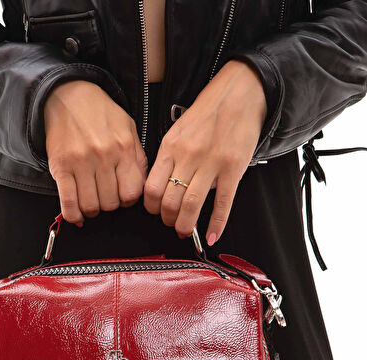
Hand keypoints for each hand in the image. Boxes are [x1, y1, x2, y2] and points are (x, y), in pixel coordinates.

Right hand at [44, 80, 147, 225]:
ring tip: (91, 199)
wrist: (69, 95)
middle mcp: (103, 156)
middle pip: (111, 203)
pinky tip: (76, 213)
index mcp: (124, 148)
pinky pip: (69, 202)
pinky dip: (73, 214)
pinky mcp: (60, 166)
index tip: (122, 195)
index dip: (127, 200)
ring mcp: (80, 162)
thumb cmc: (100, 114)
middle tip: (104, 195)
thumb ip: (137, 158)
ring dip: (92, 209)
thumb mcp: (128, 129)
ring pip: (91, 206)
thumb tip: (140, 188)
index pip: (132, 193)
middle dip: (109, 204)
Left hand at [143, 60, 266, 243]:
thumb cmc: (209, 112)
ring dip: (186, 225)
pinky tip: (212, 236)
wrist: (239, 92)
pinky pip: (222, 202)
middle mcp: (188, 156)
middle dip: (168, 220)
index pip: (151, 188)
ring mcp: (211, 163)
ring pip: (191, 205)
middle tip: (172, 224)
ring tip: (186, 232)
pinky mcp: (233, 168)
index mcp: (171, 147)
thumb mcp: (179, 131)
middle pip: (169, 200)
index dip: (151, 207)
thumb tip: (164, 187)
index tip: (156, 212)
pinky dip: (217, 224)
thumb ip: (170, 158)